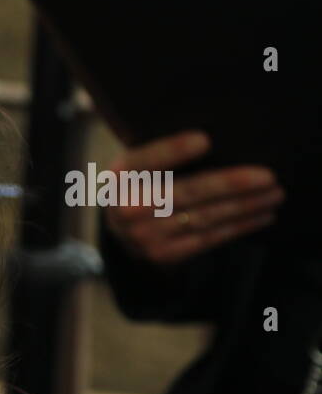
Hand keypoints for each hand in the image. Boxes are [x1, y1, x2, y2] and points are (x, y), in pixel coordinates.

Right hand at [103, 130, 283, 265]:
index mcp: (119, 176)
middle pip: (184, 193)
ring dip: (244, 206)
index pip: (145, 160)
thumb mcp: (139, 164)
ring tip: (274, 194)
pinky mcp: (161, 254)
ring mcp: (143, 236)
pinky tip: (260, 215)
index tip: (204, 140)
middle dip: (229, 184)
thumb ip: (162, 154)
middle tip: (267, 176)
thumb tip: (215, 138)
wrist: (123, 229)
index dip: (172, 151)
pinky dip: (237, 227)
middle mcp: (126, 208)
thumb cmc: (143, 183)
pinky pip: (206, 239)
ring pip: (202, 217)